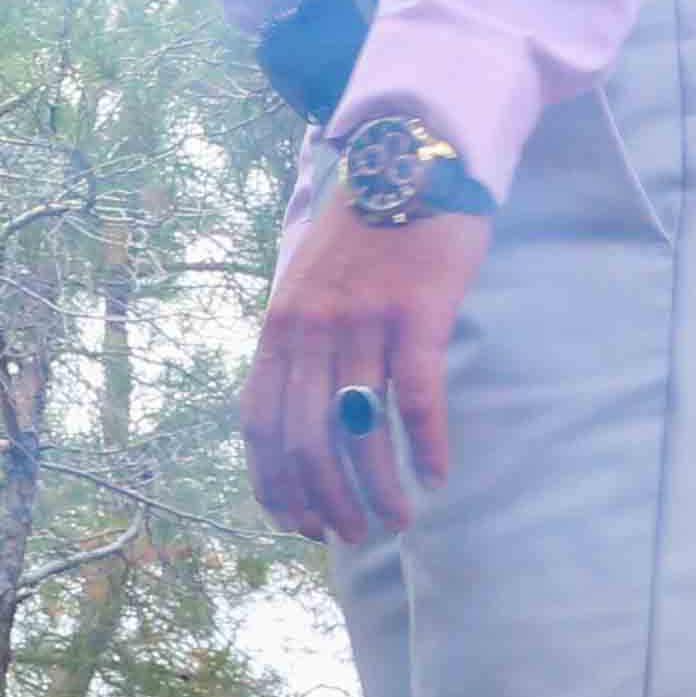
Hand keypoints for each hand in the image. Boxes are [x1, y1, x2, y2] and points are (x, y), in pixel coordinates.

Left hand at [242, 203, 489, 546]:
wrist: (410, 162)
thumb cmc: (363, 235)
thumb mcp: (308, 286)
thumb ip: (300, 345)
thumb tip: (304, 419)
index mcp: (278, 328)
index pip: (259, 425)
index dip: (273, 483)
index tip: (296, 522)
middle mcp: (310, 329)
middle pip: (304, 439)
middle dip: (325, 500)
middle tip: (352, 534)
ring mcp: (361, 321)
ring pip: (359, 427)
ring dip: (376, 486)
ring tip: (397, 519)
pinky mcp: (416, 312)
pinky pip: (417, 395)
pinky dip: (427, 444)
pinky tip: (436, 475)